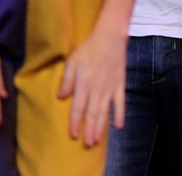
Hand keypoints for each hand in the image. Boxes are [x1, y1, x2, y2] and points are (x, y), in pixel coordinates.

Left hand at [58, 26, 126, 146]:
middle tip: (87, 145)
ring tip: (97, 141)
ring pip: (105, 112)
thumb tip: (61, 97)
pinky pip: (120, 103)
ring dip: (101, 128)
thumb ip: (66, 80)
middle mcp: (97, 89)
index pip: (78, 109)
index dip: (75, 123)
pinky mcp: (120, 84)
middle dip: (89, 131)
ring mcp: (110, 88)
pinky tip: (118, 126)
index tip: (73, 135)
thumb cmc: (88, 48)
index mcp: (83, 84)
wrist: (110, 37)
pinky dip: (120, 115)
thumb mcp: (72, 61)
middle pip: (92, 114)